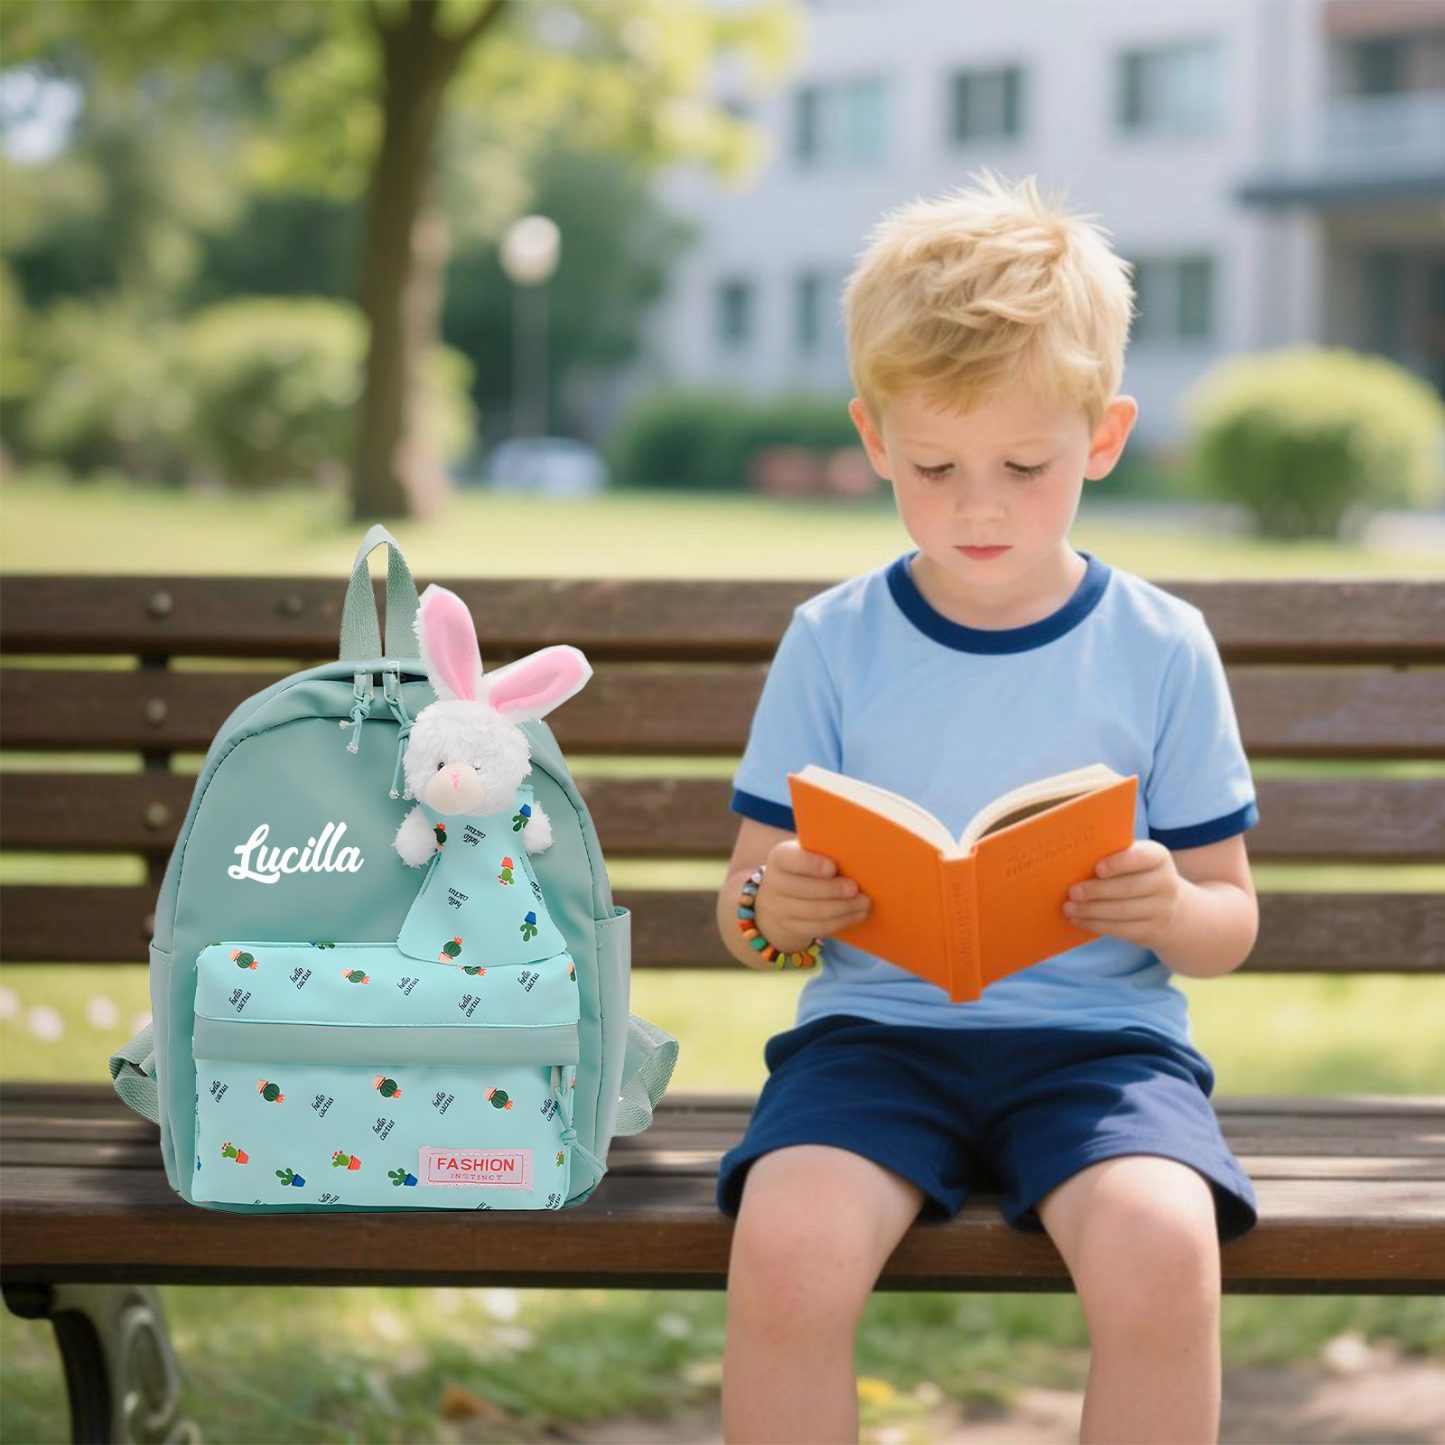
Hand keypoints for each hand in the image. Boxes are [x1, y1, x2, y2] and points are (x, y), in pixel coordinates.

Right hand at [755, 840, 870, 952]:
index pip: (791, 860)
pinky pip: (818, 927)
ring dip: (843, 908)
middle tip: (855, 888)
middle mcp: (774, 883)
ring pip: (813, 911)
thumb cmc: (807, 865)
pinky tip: (859, 914)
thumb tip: (857, 850)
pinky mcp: (792, 927)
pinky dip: (841, 921)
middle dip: (831, 890)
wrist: (782, 895)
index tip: (833, 867)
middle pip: (802, 889)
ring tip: (865, 902)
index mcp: (780, 857)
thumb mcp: (809, 852)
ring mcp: (780, 908)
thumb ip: (826, 850)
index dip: (811, 864)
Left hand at [1063, 839, 1181, 948]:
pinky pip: (1121, 930)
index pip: (1141, 858)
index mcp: (1158, 858)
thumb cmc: (1137, 876)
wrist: (1171, 911)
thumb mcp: (1134, 862)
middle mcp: (1166, 884)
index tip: (1097, 869)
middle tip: (1072, 892)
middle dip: (1097, 891)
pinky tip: (1079, 920)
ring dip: (1091, 910)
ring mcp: (1162, 910)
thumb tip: (1074, 862)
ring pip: (1122, 911)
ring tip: (1069, 908)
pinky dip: (1096, 925)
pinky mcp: (1152, 932)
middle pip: (1128, 887)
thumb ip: (1112, 856)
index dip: (1119, 863)